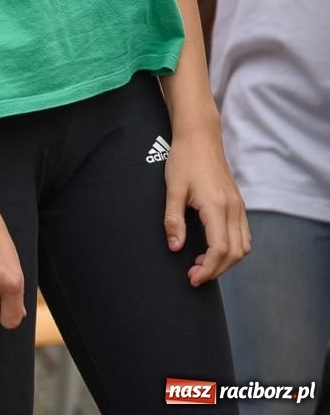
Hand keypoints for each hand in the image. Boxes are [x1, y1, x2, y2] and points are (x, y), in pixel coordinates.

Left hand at [163, 126, 249, 284]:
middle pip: (235, 252)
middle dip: (216, 269)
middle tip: (194, 276)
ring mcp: (238, 206)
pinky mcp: (238, 203)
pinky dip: (232, 248)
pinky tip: (212, 249)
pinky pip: (243, 234)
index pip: (220, 249)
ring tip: (201, 265)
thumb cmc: (183, 160)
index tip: (192, 278)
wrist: (200, 137)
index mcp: (216, 206)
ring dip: (226, 261)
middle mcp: (233, 208)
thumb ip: (173, 220)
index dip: (208, 268)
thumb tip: (175, 247)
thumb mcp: (172, 189)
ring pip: (243, 246)